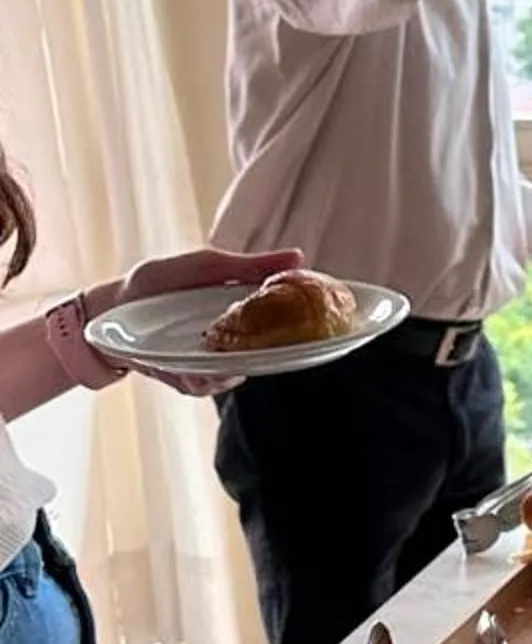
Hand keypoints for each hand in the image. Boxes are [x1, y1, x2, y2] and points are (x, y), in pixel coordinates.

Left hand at [82, 244, 307, 396]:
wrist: (109, 307)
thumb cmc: (158, 282)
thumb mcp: (206, 265)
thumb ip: (249, 266)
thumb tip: (299, 257)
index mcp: (243, 312)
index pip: (285, 325)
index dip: (301, 327)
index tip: (310, 324)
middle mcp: (233, 342)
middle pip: (267, 358)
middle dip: (266, 355)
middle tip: (255, 344)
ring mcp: (212, 363)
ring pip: (235, 376)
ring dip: (226, 369)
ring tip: (210, 357)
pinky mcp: (189, 380)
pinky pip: (205, 386)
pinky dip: (199, 378)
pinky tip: (187, 368)